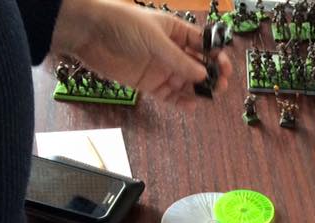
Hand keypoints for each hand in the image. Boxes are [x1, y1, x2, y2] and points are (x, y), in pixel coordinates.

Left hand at [52, 0, 231, 107]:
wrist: (88, 33)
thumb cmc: (122, 24)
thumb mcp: (155, 39)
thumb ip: (179, 60)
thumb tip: (203, 76)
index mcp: (175, 32)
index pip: (203, 45)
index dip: (216, 56)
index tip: (225, 68)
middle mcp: (170, 51)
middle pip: (198, 66)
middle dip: (211, 76)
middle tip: (220, 86)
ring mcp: (160, 68)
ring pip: (186, 83)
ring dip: (198, 91)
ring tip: (207, 98)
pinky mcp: (149, 83)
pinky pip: (170, 96)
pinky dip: (180, 102)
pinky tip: (191, 106)